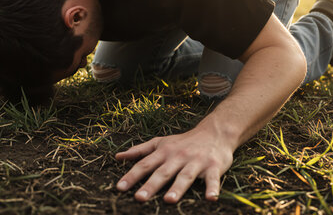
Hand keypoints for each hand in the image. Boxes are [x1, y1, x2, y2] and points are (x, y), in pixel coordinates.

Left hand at [115, 126, 233, 202]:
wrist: (214, 132)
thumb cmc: (183, 142)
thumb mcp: (160, 143)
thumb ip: (140, 150)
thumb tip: (118, 157)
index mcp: (164, 152)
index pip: (145, 164)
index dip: (132, 176)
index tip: (120, 188)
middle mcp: (178, 156)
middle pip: (163, 172)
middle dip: (151, 185)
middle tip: (139, 198)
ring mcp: (196, 161)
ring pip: (185, 176)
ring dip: (177, 188)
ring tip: (169, 200)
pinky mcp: (213, 166)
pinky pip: (213, 179)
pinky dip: (212, 188)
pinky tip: (211, 198)